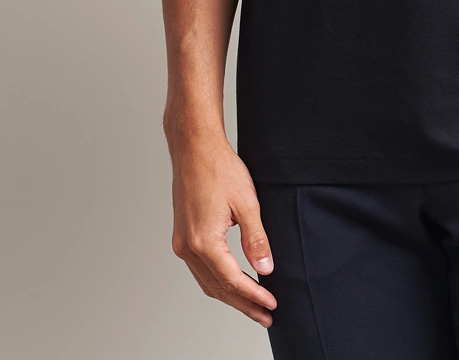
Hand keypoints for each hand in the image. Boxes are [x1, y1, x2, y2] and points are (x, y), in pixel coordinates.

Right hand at [169, 134, 276, 326]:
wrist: (195, 148)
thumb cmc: (219, 169)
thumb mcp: (247, 203)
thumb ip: (256, 238)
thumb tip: (265, 268)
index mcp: (203, 242)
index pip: (232, 281)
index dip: (254, 296)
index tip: (272, 305)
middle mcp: (187, 248)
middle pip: (218, 288)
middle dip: (243, 305)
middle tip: (265, 315)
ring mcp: (181, 243)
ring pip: (207, 281)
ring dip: (230, 295)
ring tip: (253, 305)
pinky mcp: (181, 236)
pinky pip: (200, 269)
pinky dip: (217, 280)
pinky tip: (232, 282)